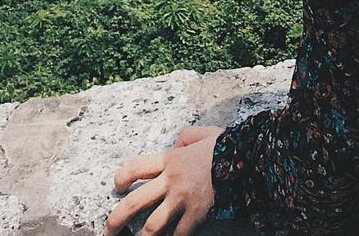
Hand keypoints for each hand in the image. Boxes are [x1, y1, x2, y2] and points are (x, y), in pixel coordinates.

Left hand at [105, 125, 223, 235]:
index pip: (134, 168)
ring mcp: (182, 200)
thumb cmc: (229, 145)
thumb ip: (187, 137)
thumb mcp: (205, 133)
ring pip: (152, 226)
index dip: (121, 178)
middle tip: (108, 231)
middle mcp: (171, 181)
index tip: (117, 187)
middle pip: (134, 202)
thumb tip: (177, 144)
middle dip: (115, 219)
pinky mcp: (196, 215)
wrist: (250, 158)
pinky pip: (179, 233)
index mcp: (171, 159)